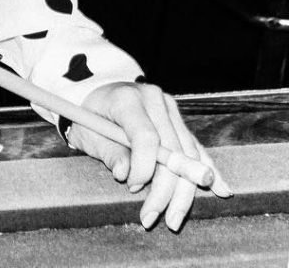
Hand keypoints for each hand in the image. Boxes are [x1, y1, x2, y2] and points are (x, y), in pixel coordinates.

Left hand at [66, 81, 231, 230]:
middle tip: (154, 218)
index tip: (133, 187)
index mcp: (128, 99)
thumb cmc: (90, 116)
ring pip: (187, 153)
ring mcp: (169, 107)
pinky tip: (221, 189)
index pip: (146, 137)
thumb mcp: (88, 133)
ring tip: (174, 218)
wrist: (96, 90)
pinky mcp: (177, 118)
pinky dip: (207, 169)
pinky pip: (195, 146)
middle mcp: (154, 100)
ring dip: (184, 190)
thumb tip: (127, 175)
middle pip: (172, 150)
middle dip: (166, 190)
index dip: (144, 168)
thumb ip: (109, 152)